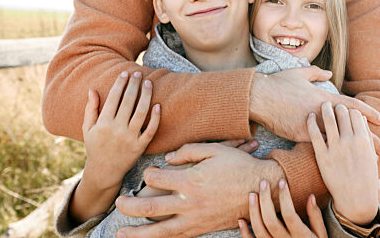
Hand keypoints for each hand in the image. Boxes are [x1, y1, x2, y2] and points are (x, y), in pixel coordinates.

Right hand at [82, 71, 159, 190]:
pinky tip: (158, 105)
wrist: (104, 171)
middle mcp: (117, 129)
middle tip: (138, 73)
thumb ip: (91, 108)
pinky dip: (156, 118)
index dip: (120, 84)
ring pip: (141, 113)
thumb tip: (92, 89)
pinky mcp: (140, 146)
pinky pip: (150, 130)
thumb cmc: (95, 147)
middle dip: (133, 85)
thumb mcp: (88, 129)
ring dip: (146, 96)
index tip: (125, 73)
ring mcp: (130, 138)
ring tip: (148, 83)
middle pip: (128, 102)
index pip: (113, 98)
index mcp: (103, 123)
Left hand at [114, 142, 284, 237]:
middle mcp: (190, 202)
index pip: (157, 178)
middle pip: (152, 207)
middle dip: (131, 207)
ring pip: (161, 231)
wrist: (261, 188)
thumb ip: (188, 152)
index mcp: (191, 180)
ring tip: (120, 234)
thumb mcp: (215, 150)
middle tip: (117, 204)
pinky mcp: (202, 228)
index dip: (148, 173)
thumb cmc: (238, 165)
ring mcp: (196, 219)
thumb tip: (167, 159)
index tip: (149, 171)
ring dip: (139, 233)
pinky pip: (177, 237)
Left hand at [239, 180, 326, 237]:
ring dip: (253, 211)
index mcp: (301, 236)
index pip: (290, 214)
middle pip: (271, 220)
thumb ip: (315, 217)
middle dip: (265, 199)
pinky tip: (241, 219)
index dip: (284, 197)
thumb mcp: (321, 234)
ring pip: (260, 230)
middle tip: (263, 183)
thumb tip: (311, 196)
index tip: (282, 182)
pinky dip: (245, 232)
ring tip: (252, 194)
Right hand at [250, 67, 379, 154]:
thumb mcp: (298, 73)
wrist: (260, 97)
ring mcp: (311, 125)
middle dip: (368, 139)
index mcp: (323, 97)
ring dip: (353, 151)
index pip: (351, 106)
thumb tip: (329, 73)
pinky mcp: (300, 135)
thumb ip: (315, 73)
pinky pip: (319, 146)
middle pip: (350, 128)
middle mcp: (321, 112)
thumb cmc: (278, 83)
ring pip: (338, 141)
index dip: (368, 113)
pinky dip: (332, 154)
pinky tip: (341, 164)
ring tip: (368, 161)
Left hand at [307, 103, 378, 224]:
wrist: (355, 198)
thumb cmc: (366, 177)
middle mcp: (350, 141)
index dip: (350, 109)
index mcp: (364, 139)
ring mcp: (335, 148)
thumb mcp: (371, 155)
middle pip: (342, 113)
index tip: (346, 108)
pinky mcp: (322, 156)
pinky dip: (311, 123)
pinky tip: (310, 116)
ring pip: (329, 120)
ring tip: (322, 104)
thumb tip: (362, 119)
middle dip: (338, 106)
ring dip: (325, 109)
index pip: (356, 113)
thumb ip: (368, 136)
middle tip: (333, 104)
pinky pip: (315, 134)